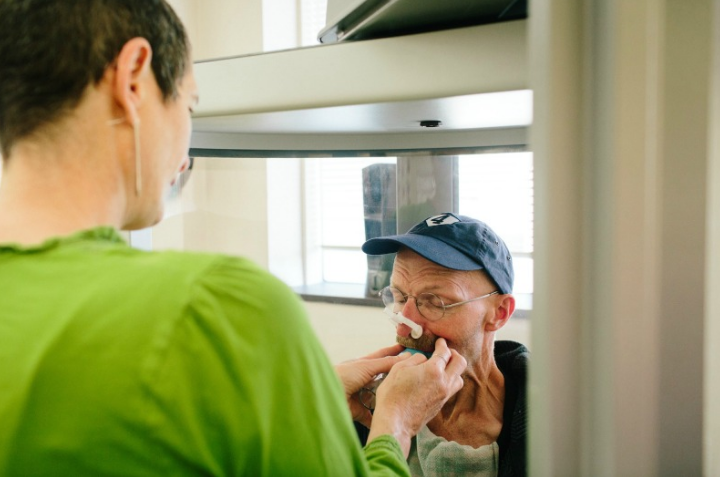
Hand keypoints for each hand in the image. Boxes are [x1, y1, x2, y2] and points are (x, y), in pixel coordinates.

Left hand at [334, 344, 407, 427]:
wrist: (325, 395)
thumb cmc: (342, 375)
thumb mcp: (366, 366)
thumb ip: (386, 363)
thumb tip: (405, 358)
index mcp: (363, 365)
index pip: (382, 356)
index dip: (394, 352)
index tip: (407, 348)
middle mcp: (363, 379)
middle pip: (383, 378)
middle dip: (395, 378)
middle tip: (412, 377)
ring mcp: (362, 395)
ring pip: (379, 397)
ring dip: (389, 398)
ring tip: (406, 399)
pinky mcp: (359, 411)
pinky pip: (372, 416)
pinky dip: (379, 418)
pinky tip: (391, 417)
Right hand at [367, 338, 466, 456]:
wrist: (395, 423)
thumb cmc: (393, 395)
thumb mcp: (398, 369)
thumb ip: (413, 359)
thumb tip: (422, 358)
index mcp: (433, 370)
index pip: (445, 352)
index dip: (442, 344)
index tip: (439, 342)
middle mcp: (444, 382)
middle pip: (460, 363)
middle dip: (454, 354)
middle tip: (445, 352)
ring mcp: (444, 395)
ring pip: (459, 378)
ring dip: (454, 370)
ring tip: (443, 367)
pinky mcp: (440, 405)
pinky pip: (452, 389)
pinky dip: (449, 381)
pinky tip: (437, 380)